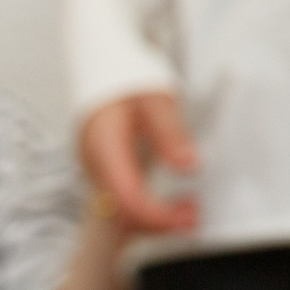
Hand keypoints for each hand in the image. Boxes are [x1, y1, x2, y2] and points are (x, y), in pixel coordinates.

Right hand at [80, 90, 198, 234]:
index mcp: (105, 147)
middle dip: (158, 222)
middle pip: (121, 211)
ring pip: (120, 210)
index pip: (127, 196)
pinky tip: (172, 200)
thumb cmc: (127, 80)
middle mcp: (95, 165)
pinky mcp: (104, 170)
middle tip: (194, 218)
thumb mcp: (157, 101)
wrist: (100, 67)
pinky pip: (122, 199)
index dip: (157, 214)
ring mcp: (96, 170)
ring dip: (154, 217)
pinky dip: (147, 206)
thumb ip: (171, 135)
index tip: (187, 215)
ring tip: (189, 210)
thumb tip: (189, 166)